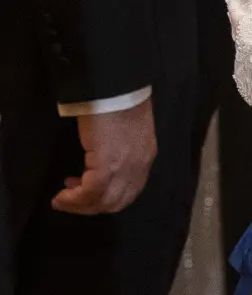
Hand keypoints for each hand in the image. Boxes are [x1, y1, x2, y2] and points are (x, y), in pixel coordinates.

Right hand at [52, 98, 156, 214]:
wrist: (118, 87)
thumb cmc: (119, 100)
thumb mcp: (127, 129)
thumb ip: (121, 146)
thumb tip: (102, 156)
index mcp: (145, 156)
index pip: (130, 190)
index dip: (109, 198)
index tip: (89, 195)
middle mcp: (139, 166)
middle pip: (118, 201)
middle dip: (93, 206)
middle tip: (72, 201)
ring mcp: (126, 167)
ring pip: (105, 201)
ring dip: (81, 205)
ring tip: (64, 199)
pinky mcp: (109, 164)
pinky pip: (92, 191)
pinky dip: (76, 198)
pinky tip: (64, 194)